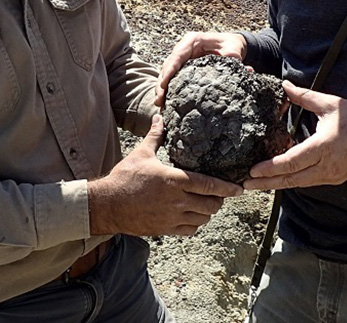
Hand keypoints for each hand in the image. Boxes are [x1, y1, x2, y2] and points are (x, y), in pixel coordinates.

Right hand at [88, 115, 242, 235]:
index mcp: (174, 180)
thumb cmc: (124, 178)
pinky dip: (195, 224)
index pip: (209, 185)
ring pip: (202, 219)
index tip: (239, 188)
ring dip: (208, 212)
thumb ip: (155, 136)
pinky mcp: (165, 229)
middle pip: (211, 204)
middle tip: (221, 194)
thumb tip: (160, 117)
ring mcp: (171, 217)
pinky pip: (189, 230)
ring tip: (208, 204)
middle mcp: (176, 201)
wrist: (107, 205)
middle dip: (219, 200)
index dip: (227, 187)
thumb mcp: (141, 154)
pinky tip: (193, 216)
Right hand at [155, 31, 246, 105]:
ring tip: (159, 103)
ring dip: (162, 87)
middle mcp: (184, 48)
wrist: (233, 44)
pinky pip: (173, 77)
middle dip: (162, 82)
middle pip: (168, 65)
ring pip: (167, 72)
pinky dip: (168, 88)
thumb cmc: (231, 45)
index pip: (177, 56)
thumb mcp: (233, 48)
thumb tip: (231, 61)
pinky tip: (166, 101)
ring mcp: (182, 57)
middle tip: (159, 99)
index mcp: (193, 40)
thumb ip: (231, 55)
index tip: (164, 84)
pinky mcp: (183, 66)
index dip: (169, 70)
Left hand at [242, 80, 346, 190]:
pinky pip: (309, 182)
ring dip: (278, 184)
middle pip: (291, 179)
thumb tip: (284, 86)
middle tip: (245, 184)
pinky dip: (293, 180)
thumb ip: (305, 97)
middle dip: (266, 183)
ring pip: (299, 183)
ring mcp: (331, 176)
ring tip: (258, 183)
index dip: (269, 168)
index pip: (290, 162)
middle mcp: (326, 167)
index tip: (252, 171)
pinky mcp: (335, 178)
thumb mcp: (331, 104)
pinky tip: (281, 177)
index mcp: (323, 147)